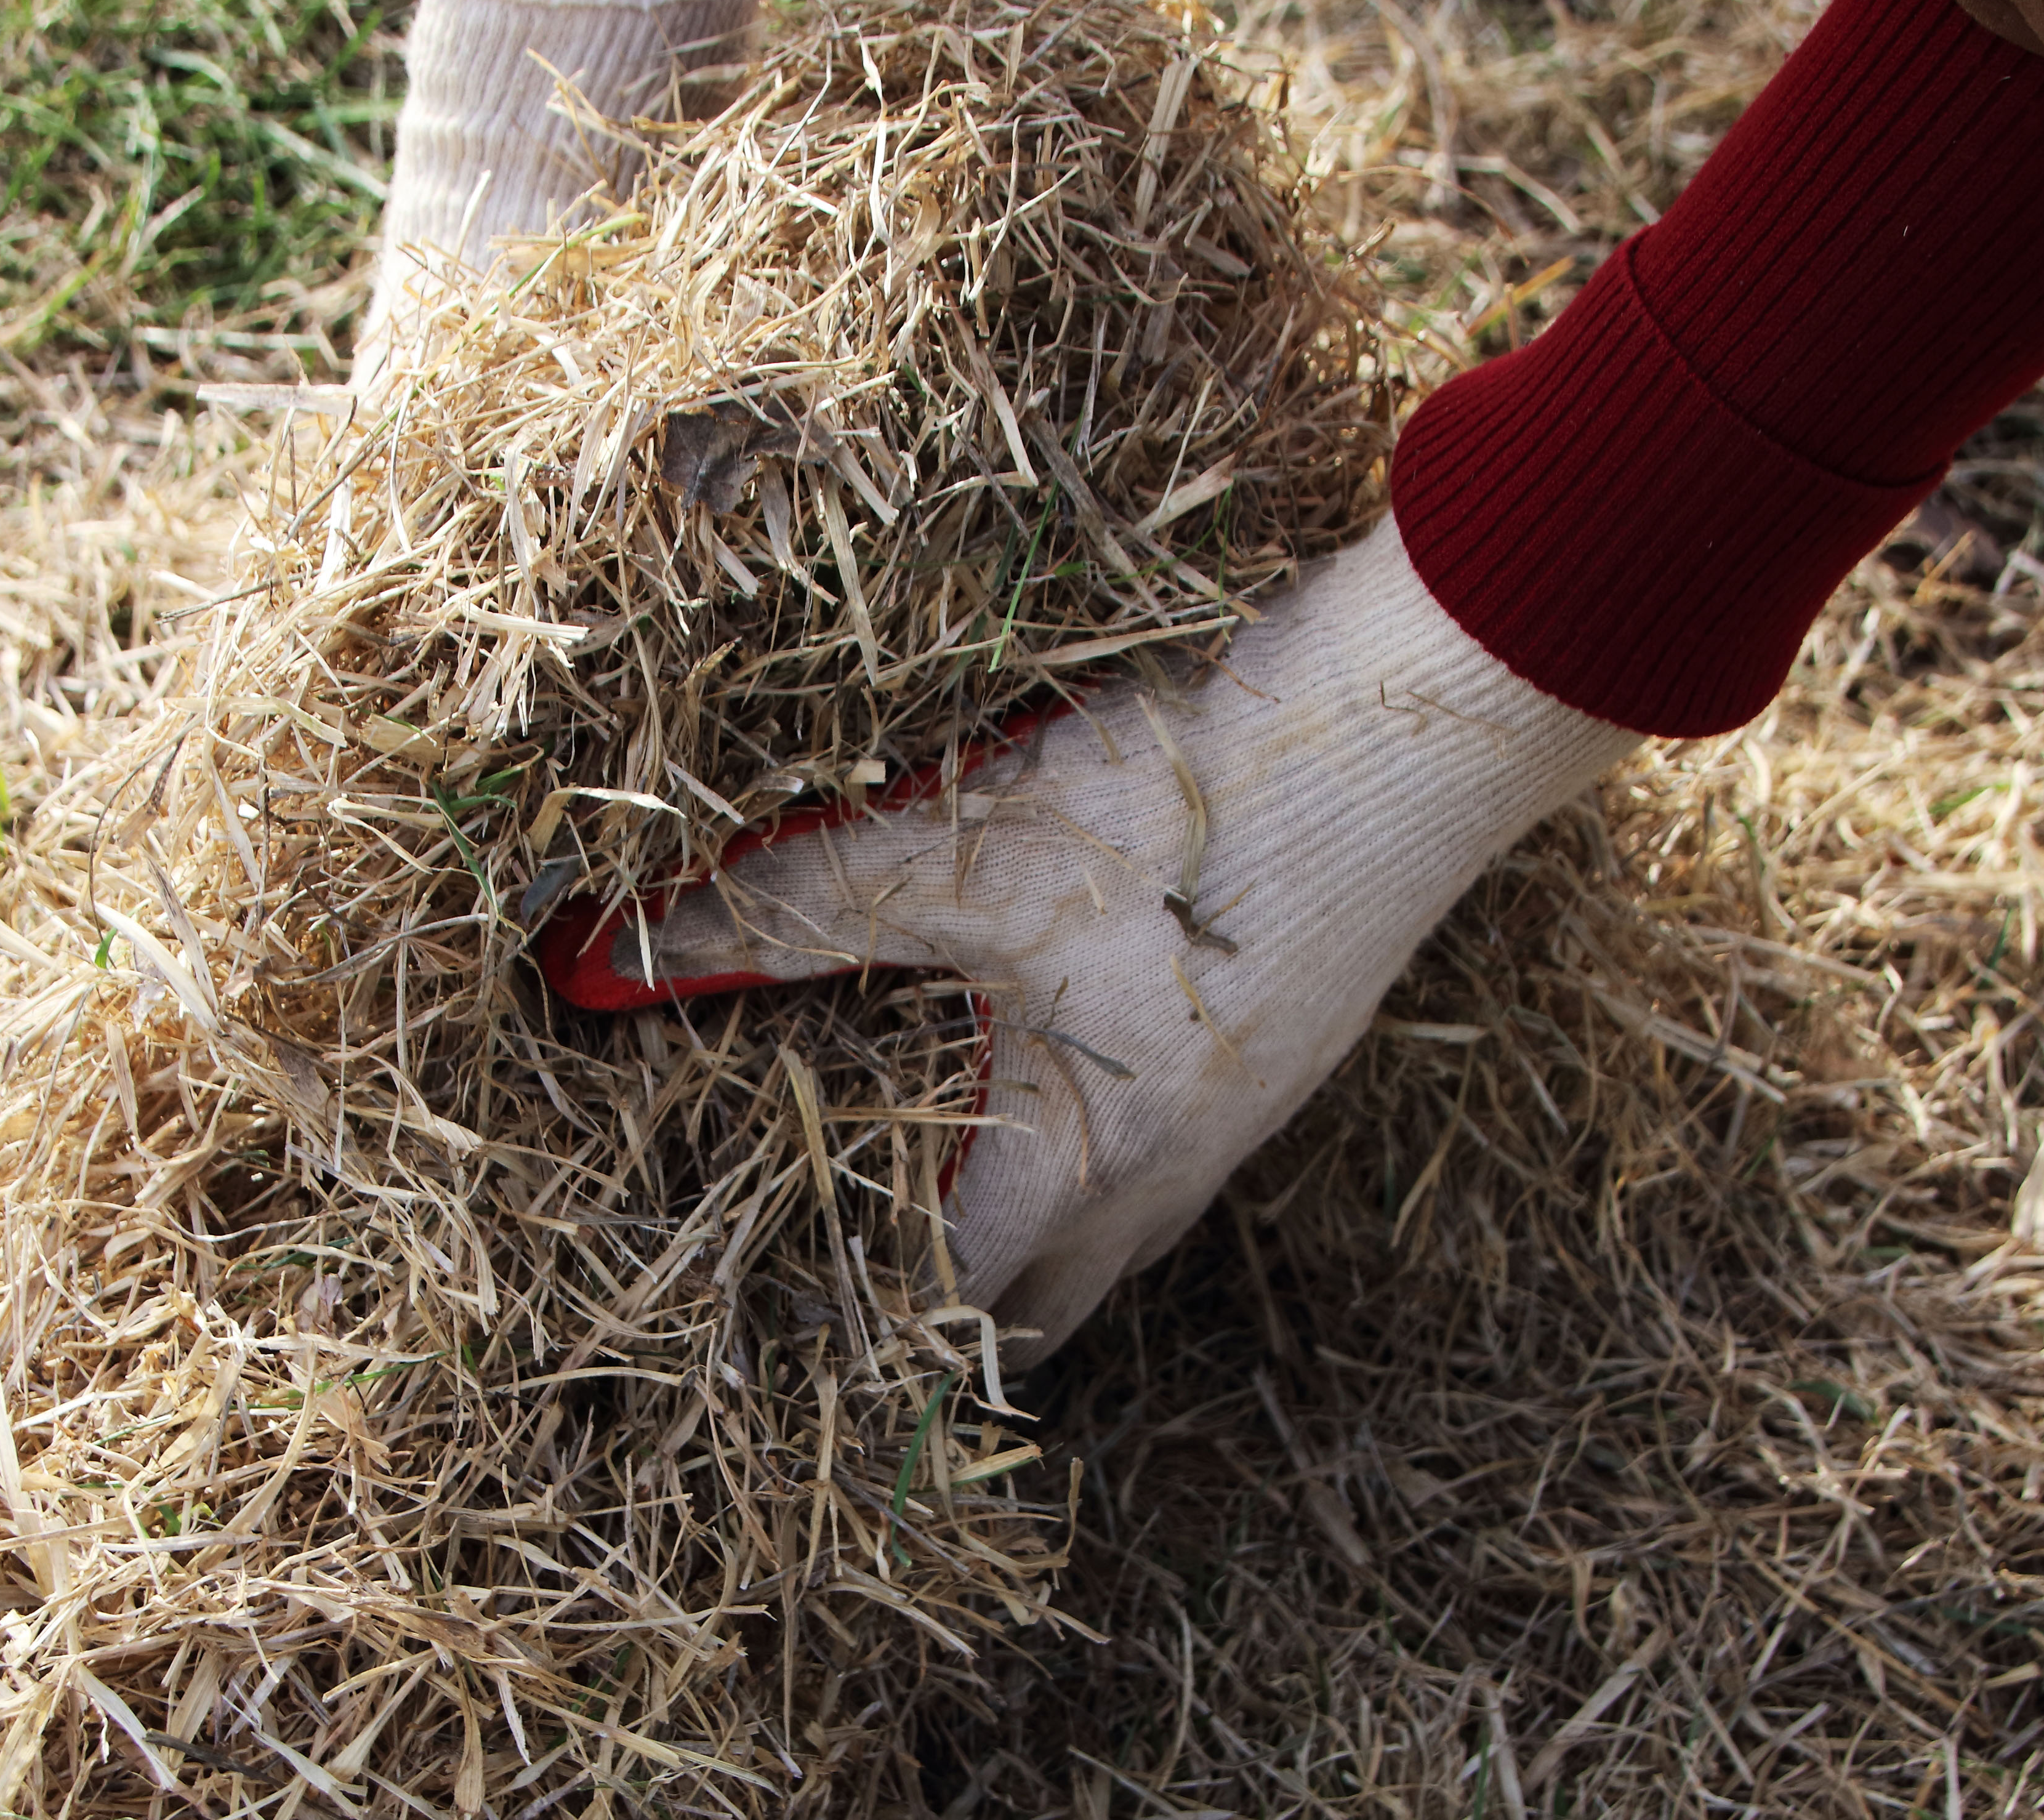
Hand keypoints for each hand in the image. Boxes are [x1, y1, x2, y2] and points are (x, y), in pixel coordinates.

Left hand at [544, 516, 1638, 1351]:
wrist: (1410, 724)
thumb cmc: (1190, 799)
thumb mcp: (964, 846)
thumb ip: (798, 901)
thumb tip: (633, 942)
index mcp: (1085, 1159)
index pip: (951, 1308)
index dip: (860, 1320)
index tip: (778, 1309)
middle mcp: (1172, 1173)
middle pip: (1041, 1301)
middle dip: (946, 1305)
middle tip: (838, 1261)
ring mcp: (1245, 1116)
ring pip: (1112, 1228)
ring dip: (1022, 1219)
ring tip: (922, 1174)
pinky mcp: (1283, 1045)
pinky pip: (1170, 1151)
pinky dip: (1092, 1142)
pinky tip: (1052, 1063)